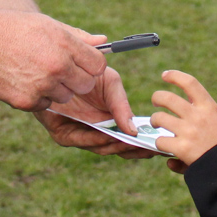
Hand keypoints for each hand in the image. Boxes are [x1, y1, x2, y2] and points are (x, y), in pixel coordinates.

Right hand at [0, 11, 107, 111]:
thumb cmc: (16, 28)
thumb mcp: (49, 25)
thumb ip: (78, 37)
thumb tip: (103, 41)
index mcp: (65, 45)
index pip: (98, 66)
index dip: (92, 66)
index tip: (83, 65)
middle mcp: (57, 67)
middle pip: (86, 85)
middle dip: (77, 80)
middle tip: (61, 71)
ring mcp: (42, 86)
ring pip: (65, 97)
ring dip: (57, 89)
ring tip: (37, 72)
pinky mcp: (27, 101)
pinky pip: (44, 104)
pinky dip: (38, 97)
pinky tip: (24, 80)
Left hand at [36, 67, 153, 158]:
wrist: (56, 65)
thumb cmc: (85, 72)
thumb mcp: (111, 83)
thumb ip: (122, 105)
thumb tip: (135, 130)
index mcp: (111, 122)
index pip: (129, 139)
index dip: (144, 145)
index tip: (160, 147)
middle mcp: (96, 133)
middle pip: (118, 149)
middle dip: (134, 151)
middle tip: (150, 149)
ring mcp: (80, 136)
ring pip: (101, 148)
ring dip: (117, 145)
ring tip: (131, 142)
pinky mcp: (63, 134)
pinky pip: (81, 140)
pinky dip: (95, 139)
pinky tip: (107, 135)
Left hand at [150, 70, 216, 173]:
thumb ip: (202, 119)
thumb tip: (191, 117)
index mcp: (209, 106)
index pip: (190, 83)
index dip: (175, 76)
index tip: (165, 75)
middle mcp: (197, 116)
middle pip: (168, 98)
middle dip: (157, 97)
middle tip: (155, 101)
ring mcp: (188, 131)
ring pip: (160, 118)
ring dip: (154, 120)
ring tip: (156, 123)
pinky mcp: (181, 148)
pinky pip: (160, 141)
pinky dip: (159, 144)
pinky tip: (163, 147)